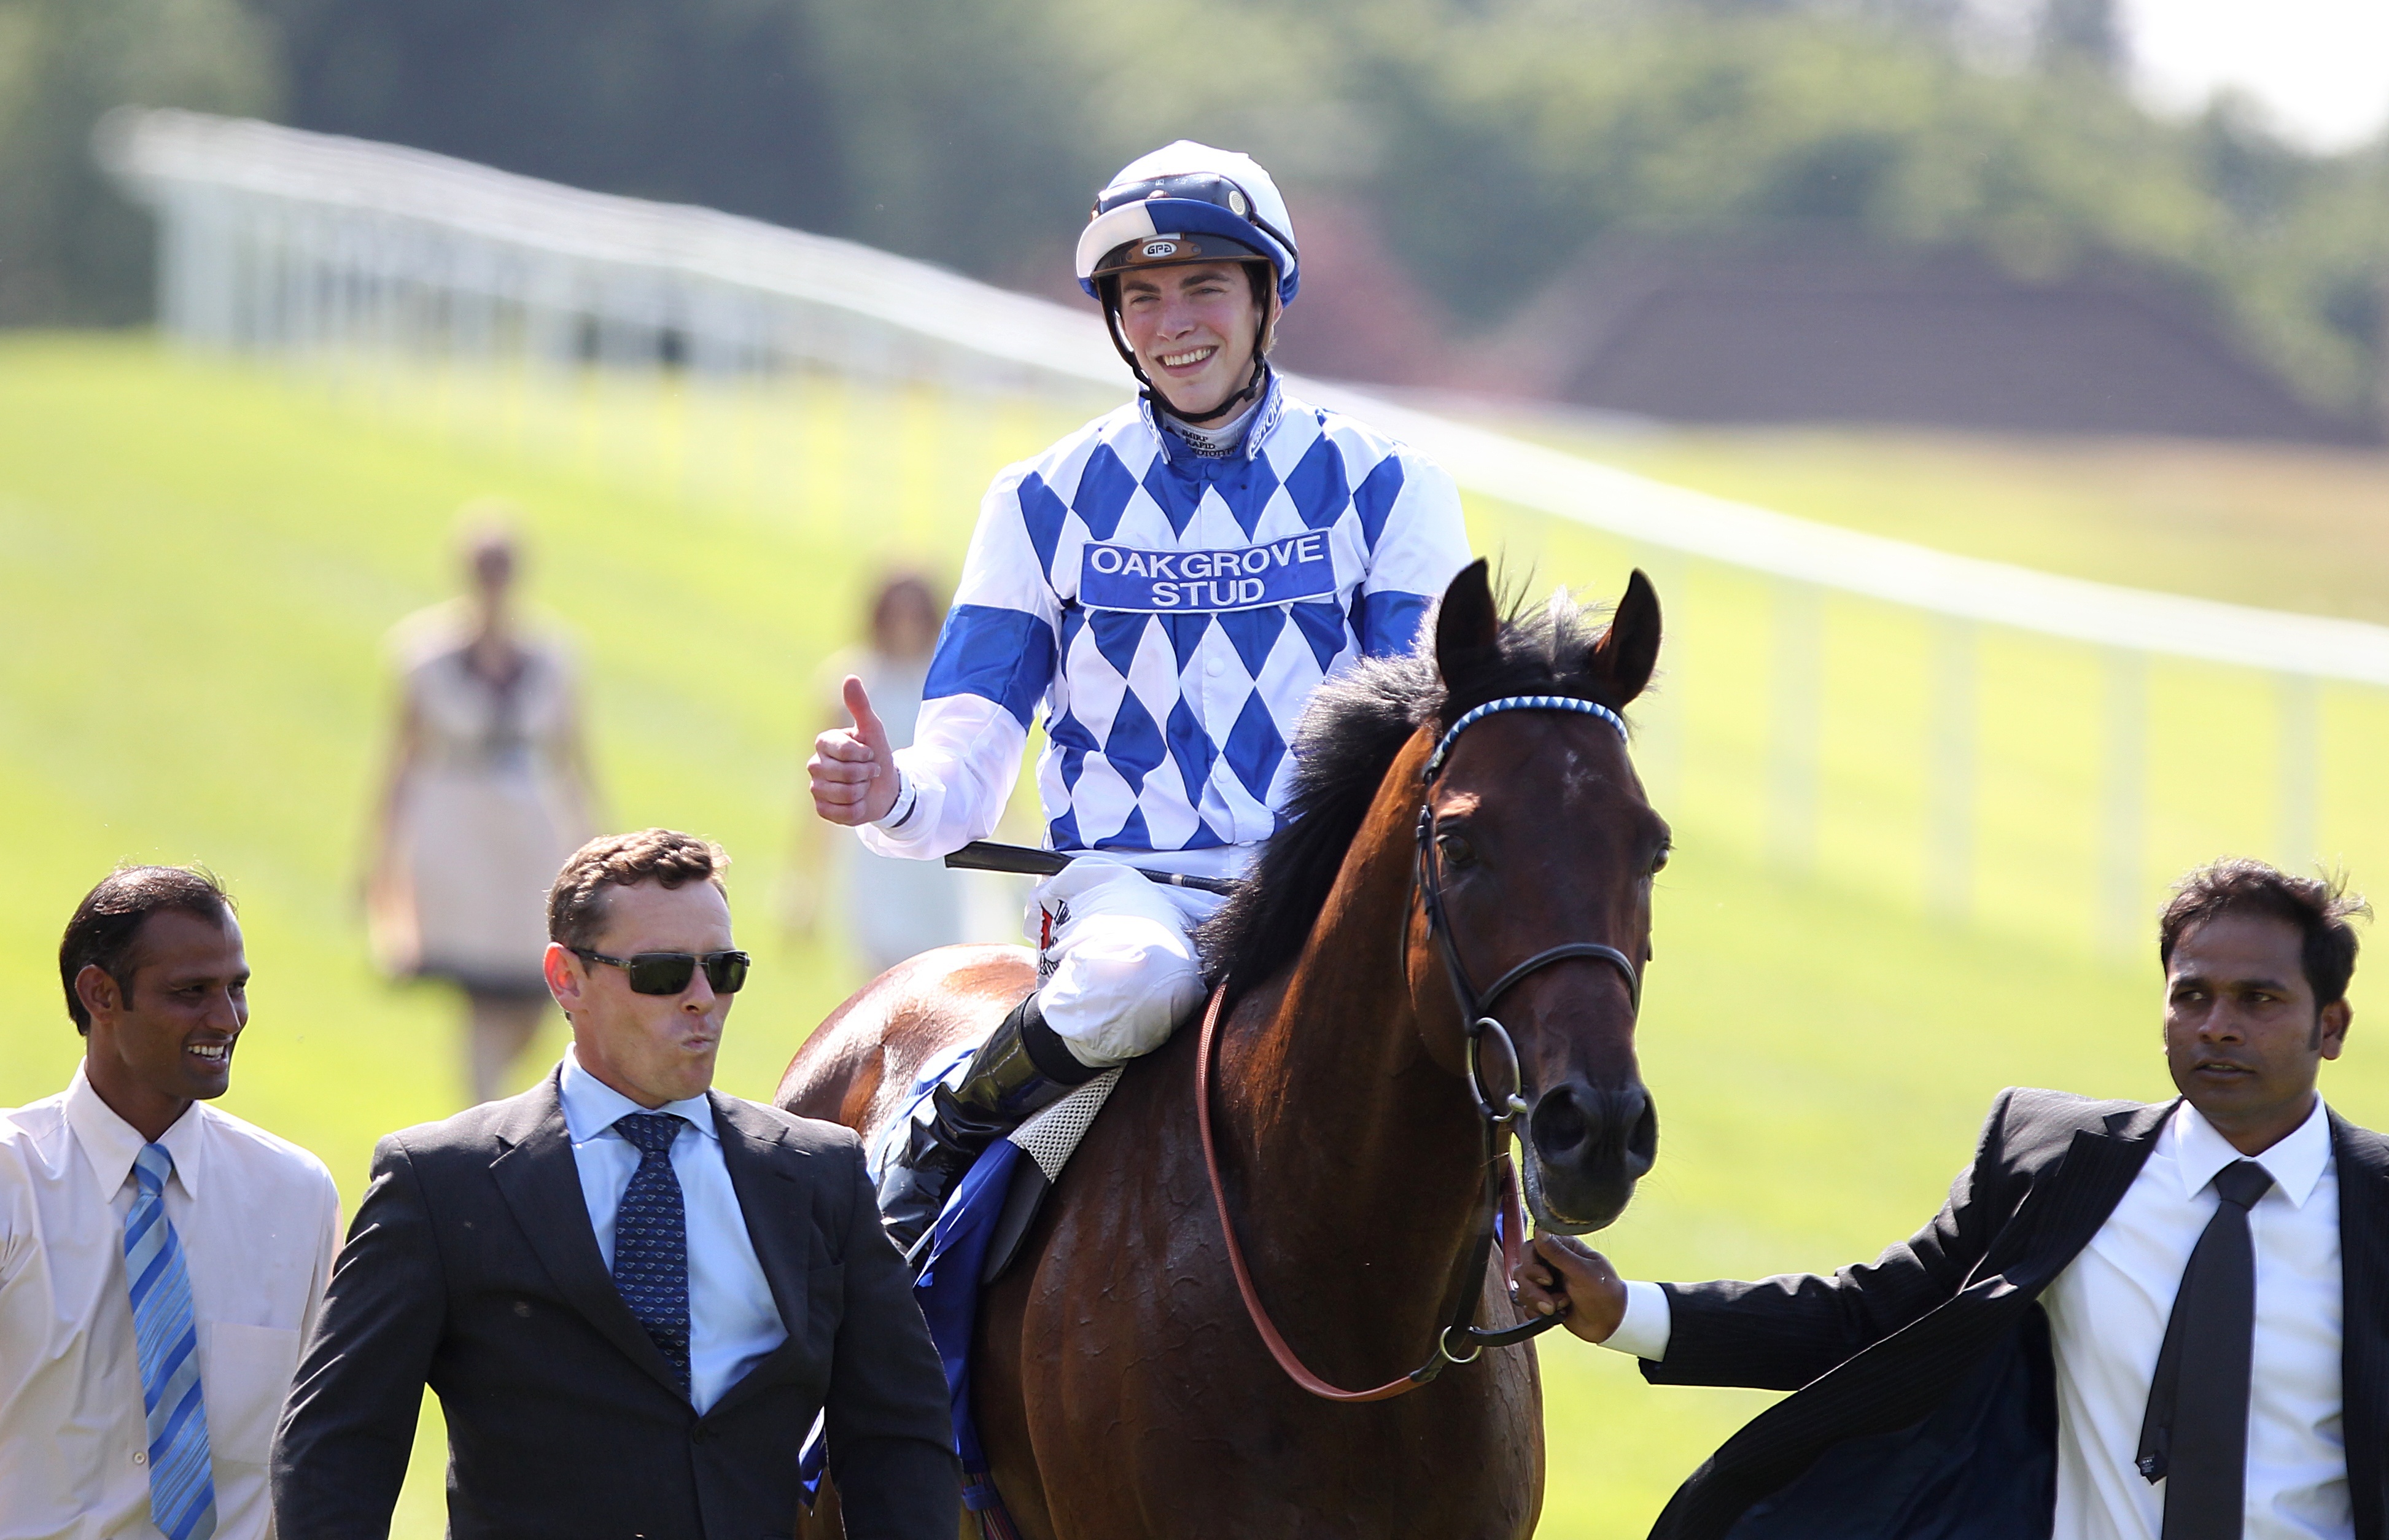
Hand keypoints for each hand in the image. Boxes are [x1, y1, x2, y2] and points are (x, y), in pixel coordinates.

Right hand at [808, 677, 897, 825]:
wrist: (885, 788)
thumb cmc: (876, 755)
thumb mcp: (872, 730)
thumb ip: (860, 706)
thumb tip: (850, 678)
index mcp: (824, 742)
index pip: (842, 750)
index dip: (863, 754)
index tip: (871, 753)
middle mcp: (815, 764)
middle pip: (843, 774)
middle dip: (865, 774)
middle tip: (869, 771)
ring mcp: (816, 788)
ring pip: (842, 794)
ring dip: (862, 792)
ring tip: (863, 786)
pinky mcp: (821, 809)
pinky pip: (840, 813)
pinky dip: (856, 810)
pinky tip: (858, 802)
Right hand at [1511, 1234, 1628, 1344]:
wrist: (1612, 1324)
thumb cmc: (1605, 1293)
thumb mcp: (1583, 1272)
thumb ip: (1558, 1253)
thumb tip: (1540, 1230)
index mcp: (1563, 1249)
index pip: (1531, 1248)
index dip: (1532, 1264)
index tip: (1547, 1279)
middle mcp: (1551, 1264)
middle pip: (1523, 1270)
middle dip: (1533, 1289)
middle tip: (1551, 1301)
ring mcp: (1547, 1283)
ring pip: (1523, 1288)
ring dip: (1537, 1302)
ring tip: (1557, 1308)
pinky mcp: (1545, 1300)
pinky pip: (1526, 1305)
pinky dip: (1537, 1312)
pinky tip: (1555, 1314)